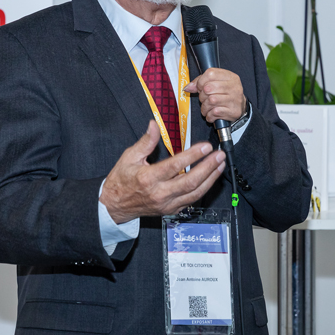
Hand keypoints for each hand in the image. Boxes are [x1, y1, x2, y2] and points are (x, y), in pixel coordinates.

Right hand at [100, 120, 226, 223]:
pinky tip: (211, 179)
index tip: (205, 147)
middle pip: (190, 182)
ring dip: (211, 179)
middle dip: (208, 168)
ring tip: (220, 165)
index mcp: (148, 179)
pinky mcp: (171, 210)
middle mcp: (159, 193)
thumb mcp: (129, 157)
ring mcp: (167, 204)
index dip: (192, 156)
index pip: (175, 166)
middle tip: (219, 155)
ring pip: (195, 193)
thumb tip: (154, 125)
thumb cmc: (121, 180)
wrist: (114, 205)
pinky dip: (203, 189)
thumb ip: (146, 142)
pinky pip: (191, 200)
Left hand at [183, 68, 245, 124]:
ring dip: (204, 107)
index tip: (200, 88)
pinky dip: (209, 115)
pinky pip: (214, 112)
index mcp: (230, 76)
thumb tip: (188, 87)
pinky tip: (211, 114)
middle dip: (202, 95)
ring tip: (206, 107)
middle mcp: (234, 87)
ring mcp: (235, 99)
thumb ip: (201, 82)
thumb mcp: (216, 83)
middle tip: (204, 99)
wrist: (240, 107)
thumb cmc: (225, 94)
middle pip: (208, 88)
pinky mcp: (233, 111)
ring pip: (211, 101)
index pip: (210, 74)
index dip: (200, 82)